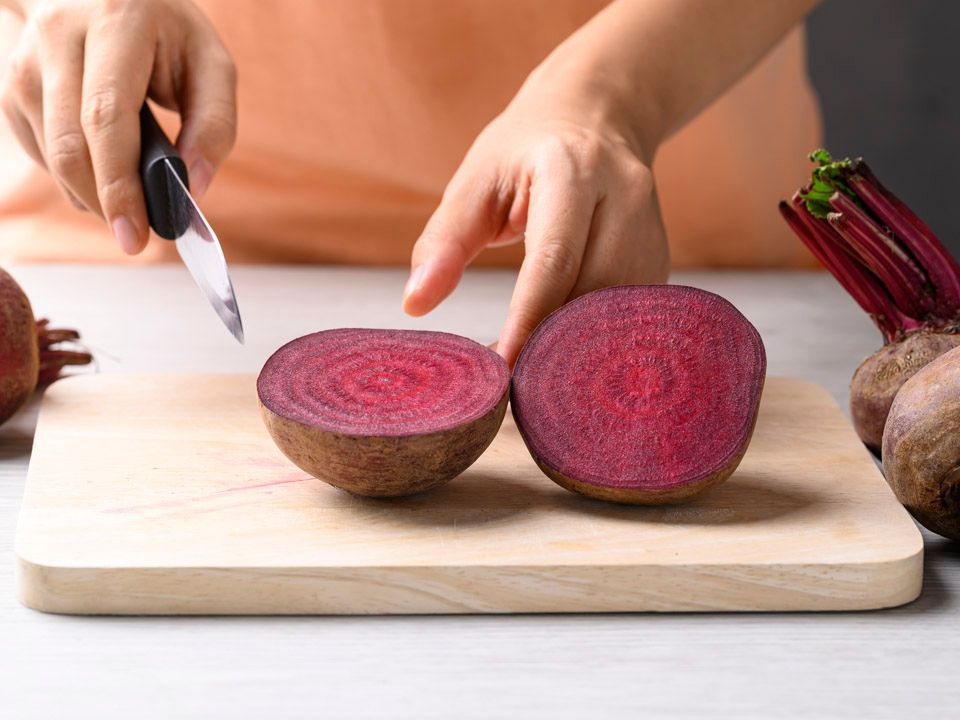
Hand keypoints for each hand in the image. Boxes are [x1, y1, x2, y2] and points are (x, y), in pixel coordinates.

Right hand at [0, 0, 235, 253]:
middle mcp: (58, 36)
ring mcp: (24, 63)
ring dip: (94, 194)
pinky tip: (106, 169)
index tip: (138, 235)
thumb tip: (194, 188)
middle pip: (71, 146)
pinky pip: (43, 155)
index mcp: (116, 22)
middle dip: (106, 203)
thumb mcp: (211, 64)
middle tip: (139, 238)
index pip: (106, 117)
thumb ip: (214, 125)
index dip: (119, 184)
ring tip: (133, 196)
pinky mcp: (11, 89)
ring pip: (53, 157)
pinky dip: (78, 179)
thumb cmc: (167, 32)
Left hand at [402, 67, 668, 367]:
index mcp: (571, 172)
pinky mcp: (659, 255)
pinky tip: (564, 353)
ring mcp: (650, 227)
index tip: (500, 368)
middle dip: (551, 344)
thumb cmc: (523, 150)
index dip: (527, 322)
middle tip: (510, 382)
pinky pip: (630, 313)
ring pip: (618, 311)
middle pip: (592, 293)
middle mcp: (623, 197)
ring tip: (534, 372)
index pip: (553, 261)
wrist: (596, 113)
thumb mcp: (476, 179)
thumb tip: (414, 305)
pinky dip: (595, 339)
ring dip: (576, 348)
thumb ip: (445, 241)